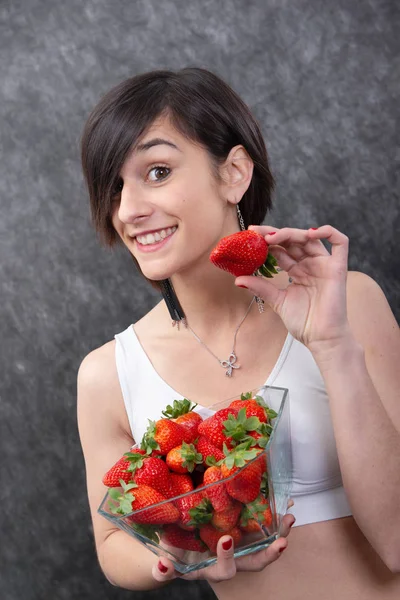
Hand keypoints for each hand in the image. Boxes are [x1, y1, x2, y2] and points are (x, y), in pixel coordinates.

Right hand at [152, 512, 294, 583]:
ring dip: (278, 534)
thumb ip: (162, 569)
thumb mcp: (162, 561)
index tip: (226, 539)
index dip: (226, 557)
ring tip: (289, 518)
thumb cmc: (168, 555)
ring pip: (263, 546)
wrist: (174, 549)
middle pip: (253, 563)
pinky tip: (283, 503)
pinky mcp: (240, 531)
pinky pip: (262, 528)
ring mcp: (237, 547)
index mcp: (210, 569)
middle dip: (269, 554)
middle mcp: (228, 561)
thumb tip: (163, 565)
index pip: (224, 570)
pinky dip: (273, 517)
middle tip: (281, 542)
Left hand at [236, 225, 351, 350]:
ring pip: (310, 238)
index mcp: (297, 270)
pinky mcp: (338, 268)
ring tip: (272, 237)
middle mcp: (311, 264)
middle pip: (293, 240)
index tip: (250, 237)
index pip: (281, 249)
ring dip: (291, 233)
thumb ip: (261, 287)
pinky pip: (340, 242)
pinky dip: (327, 231)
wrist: (321, 339)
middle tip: (255, 233)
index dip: (267, 242)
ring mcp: (325, 265)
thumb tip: (238, 279)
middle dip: (274, 234)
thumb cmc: (303, 322)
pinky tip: (310, 233)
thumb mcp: (277, 300)